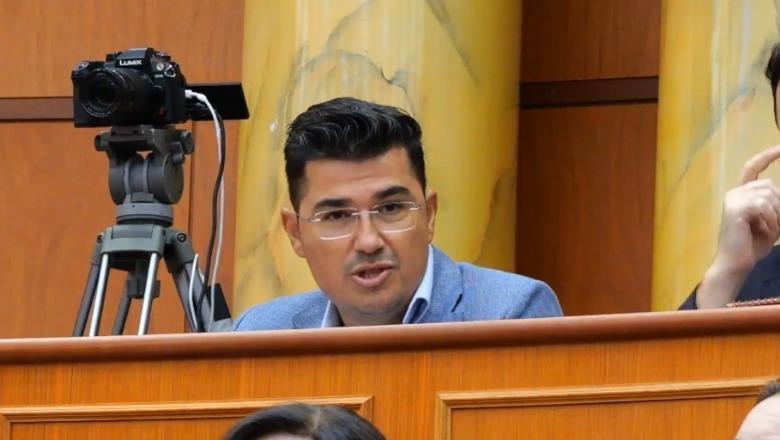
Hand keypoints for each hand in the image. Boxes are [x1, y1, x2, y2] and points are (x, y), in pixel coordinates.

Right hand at [697, 145, 779, 307]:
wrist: (735, 264)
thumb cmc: (751, 246)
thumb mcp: (771, 222)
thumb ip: (776, 207)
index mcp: (740, 194)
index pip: (753, 167)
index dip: (767, 155)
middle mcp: (734, 193)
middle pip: (770, 186)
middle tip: (776, 227)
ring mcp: (733, 200)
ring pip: (769, 195)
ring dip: (777, 216)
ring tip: (770, 231)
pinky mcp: (736, 209)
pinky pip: (764, 206)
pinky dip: (770, 220)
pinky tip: (764, 231)